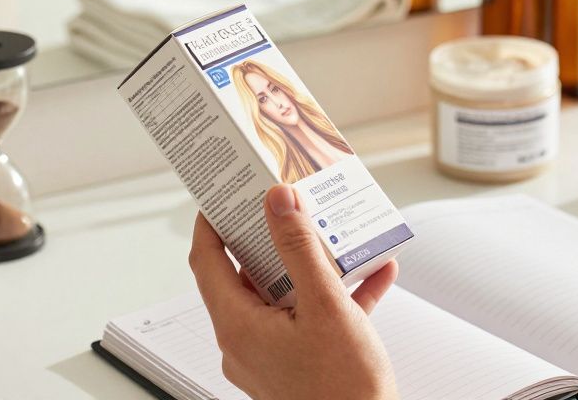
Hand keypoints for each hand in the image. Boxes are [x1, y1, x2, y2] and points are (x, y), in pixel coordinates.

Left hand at [189, 185, 398, 399]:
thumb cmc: (343, 390)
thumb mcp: (325, 306)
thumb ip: (300, 249)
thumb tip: (278, 203)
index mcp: (238, 327)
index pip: (207, 262)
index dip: (212, 223)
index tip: (224, 195)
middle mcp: (246, 343)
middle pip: (247, 276)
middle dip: (273, 238)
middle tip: (286, 207)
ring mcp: (271, 355)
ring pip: (283, 295)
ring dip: (311, 265)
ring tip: (334, 236)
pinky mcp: (297, 365)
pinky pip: (310, 319)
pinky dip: (336, 295)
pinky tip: (370, 275)